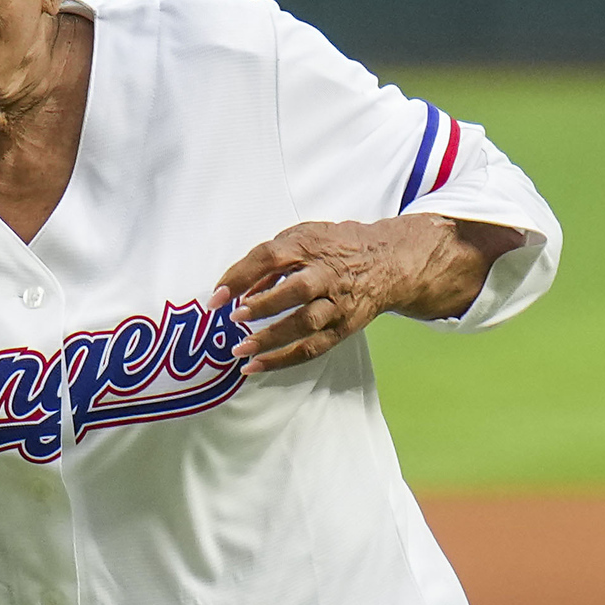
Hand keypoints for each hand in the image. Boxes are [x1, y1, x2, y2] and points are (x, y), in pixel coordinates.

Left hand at [212, 215, 498, 372]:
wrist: (387, 262)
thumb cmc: (334, 248)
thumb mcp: (302, 238)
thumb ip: (270, 259)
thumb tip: (238, 289)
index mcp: (310, 246)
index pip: (271, 257)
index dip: (242, 275)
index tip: (217, 295)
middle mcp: (325, 275)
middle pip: (297, 291)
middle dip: (265, 305)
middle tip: (236, 317)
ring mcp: (336, 304)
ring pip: (306, 324)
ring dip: (271, 338)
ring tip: (240, 350)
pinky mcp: (342, 328)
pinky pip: (312, 348)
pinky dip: (283, 360)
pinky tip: (256, 366)